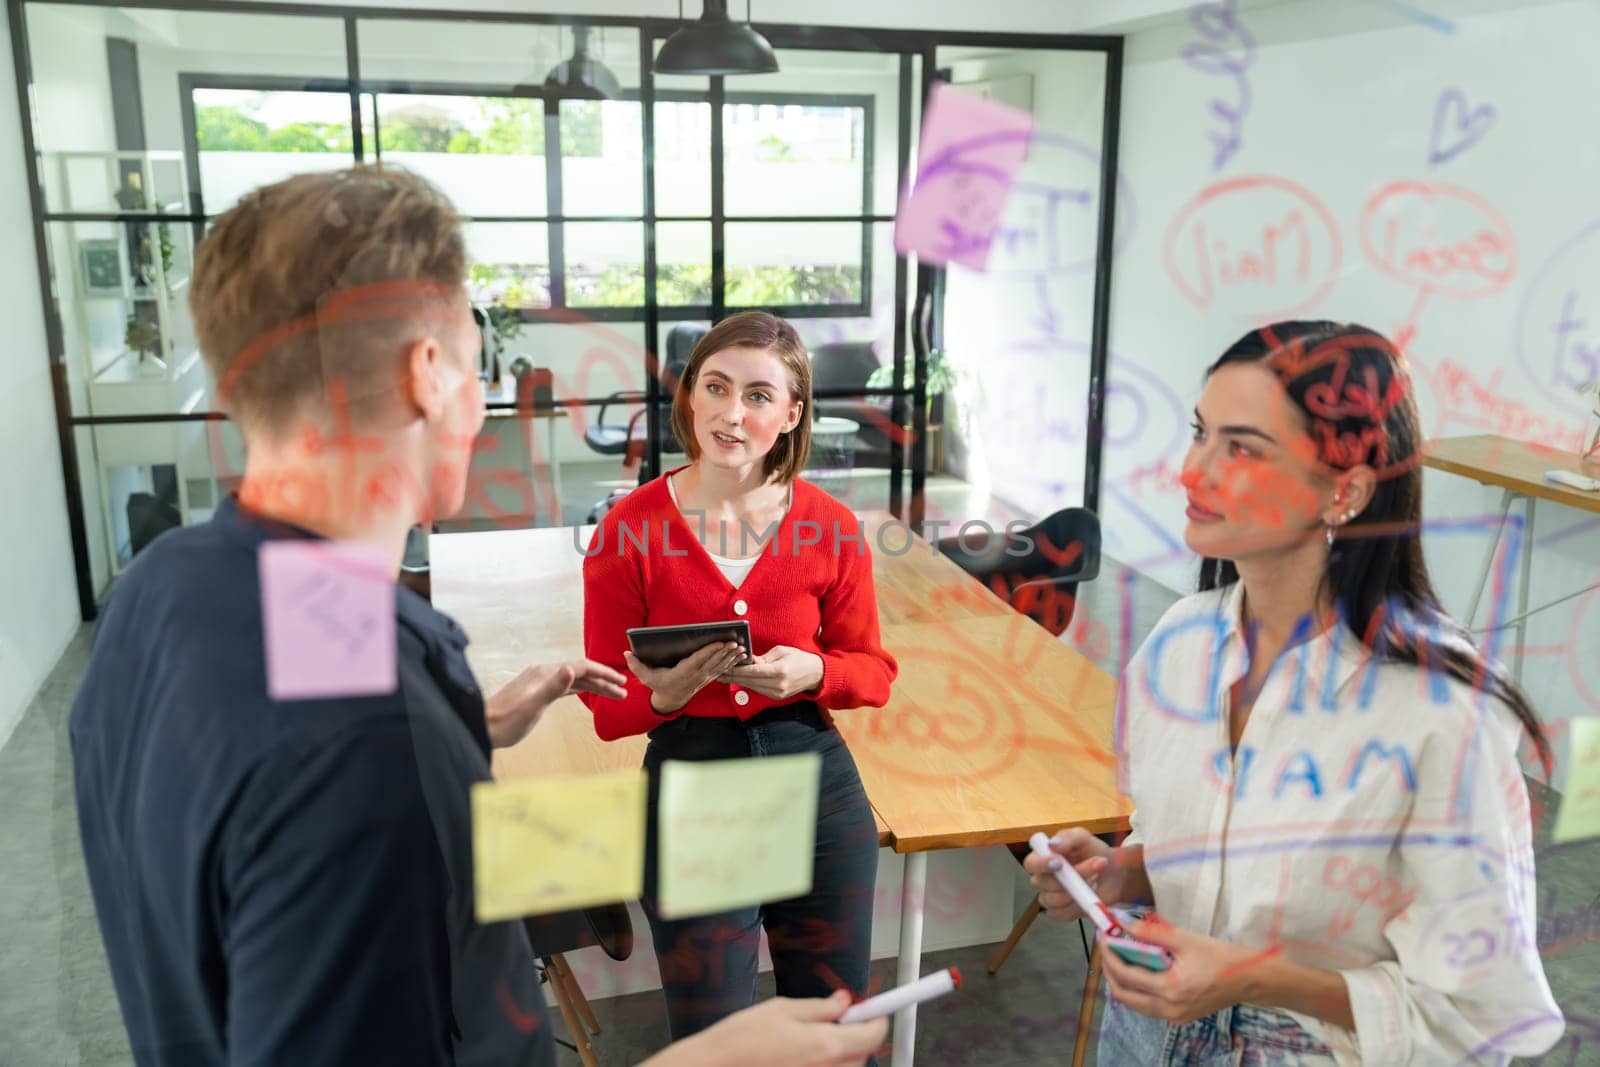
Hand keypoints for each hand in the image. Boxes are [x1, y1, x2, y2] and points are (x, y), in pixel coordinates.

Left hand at [486, 659, 626, 747]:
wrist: (483, 727)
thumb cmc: (506, 721)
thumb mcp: (532, 705)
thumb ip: (553, 686)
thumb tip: (571, 668)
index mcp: (545, 673)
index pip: (581, 667)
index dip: (603, 674)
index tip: (621, 681)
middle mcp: (544, 673)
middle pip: (580, 672)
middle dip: (603, 680)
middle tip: (623, 691)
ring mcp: (540, 682)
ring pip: (574, 680)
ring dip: (594, 686)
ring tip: (613, 694)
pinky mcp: (537, 692)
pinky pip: (565, 687)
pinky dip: (580, 690)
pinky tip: (587, 694)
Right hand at [624, 641, 747, 714]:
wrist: (670, 700)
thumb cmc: (659, 684)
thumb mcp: (646, 677)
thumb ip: (636, 665)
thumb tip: (627, 653)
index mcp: (682, 673)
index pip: (699, 660)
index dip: (710, 651)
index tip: (720, 642)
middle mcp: (695, 676)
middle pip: (713, 662)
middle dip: (725, 652)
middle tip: (737, 642)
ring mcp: (703, 678)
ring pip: (720, 666)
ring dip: (732, 657)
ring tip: (743, 648)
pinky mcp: (708, 678)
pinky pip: (722, 669)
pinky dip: (732, 662)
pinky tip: (741, 655)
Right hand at [641, 990, 887, 1066]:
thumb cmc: (742, 1039)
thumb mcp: (783, 1009)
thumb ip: (820, 1007)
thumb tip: (844, 1001)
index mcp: (827, 1046)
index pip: (873, 1034)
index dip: (877, 1018)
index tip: (874, 1010)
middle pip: (862, 1054)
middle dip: (856, 1037)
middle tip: (833, 1022)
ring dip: (839, 1054)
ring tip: (805, 1043)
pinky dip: (822, 1066)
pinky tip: (796, 1058)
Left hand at [720, 645, 824, 700]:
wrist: (816, 674)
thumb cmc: (799, 658)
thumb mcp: (781, 652)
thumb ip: (763, 658)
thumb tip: (746, 661)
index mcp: (779, 671)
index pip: (752, 672)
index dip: (736, 670)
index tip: (723, 667)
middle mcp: (778, 685)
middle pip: (749, 682)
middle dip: (732, 677)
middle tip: (716, 672)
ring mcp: (777, 693)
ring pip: (751, 687)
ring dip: (737, 681)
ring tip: (723, 675)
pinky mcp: (776, 697)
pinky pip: (757, 690)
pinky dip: (747, 684)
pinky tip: (737, 679)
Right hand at [1023, 828, 1120, 920]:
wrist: (1113, 872)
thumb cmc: (1093, 852)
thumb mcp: (1083, 838)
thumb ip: (1068, 838)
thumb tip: (1052, 844)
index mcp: (1042, 857)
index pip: (1031, 863)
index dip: (1041, 864)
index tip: (1059, 863)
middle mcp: (1042, 878)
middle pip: (1043, 883)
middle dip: (1071, 876)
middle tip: (1096, 865)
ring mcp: (1049, 896)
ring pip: (1053, 899)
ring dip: (1078, 890)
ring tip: (1095, 879)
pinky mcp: (1060, 912)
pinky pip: (1061, 914)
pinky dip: (1077, 906)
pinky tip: (1088, 896)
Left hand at [1099, 915, 1256, 1024]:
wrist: (1250, 979)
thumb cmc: (1221, 957)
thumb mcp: (1185, 939)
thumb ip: (1150, 931)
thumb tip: (1122, 921)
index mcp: (1170, 989)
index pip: (1126, 975)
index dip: (1109, 954)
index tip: (1102, 935)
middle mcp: (1168, 1009)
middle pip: (1123, 995)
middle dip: (1109, 970)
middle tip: (1107, 946)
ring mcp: (1173, 1017)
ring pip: (1133, 1003)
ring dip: (1121, 980)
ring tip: (1119, 955)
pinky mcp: (1178, 1017)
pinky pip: (1147, 1006)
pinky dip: (1136, 989)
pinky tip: (1138, 969)